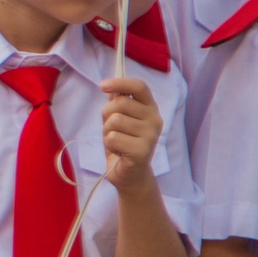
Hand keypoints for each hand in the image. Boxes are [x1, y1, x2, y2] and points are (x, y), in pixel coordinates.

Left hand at [97, 75, 162, 192]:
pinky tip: (119, 151)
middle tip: (112, 128)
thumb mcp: (118, 118)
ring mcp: (151, 136)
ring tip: (117, 141)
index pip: (139, 86)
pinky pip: (113, 137)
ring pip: (114, 121)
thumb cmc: (123, 142)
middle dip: (107, 115)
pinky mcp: (142, 151)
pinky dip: (110, 144)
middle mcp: (155, 120)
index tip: (102, 85)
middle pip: (120, 103)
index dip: (120, 82)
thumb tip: (109, 85)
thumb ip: (117, 102)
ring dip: (108, 131)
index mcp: (150, 108)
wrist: (130, 173)